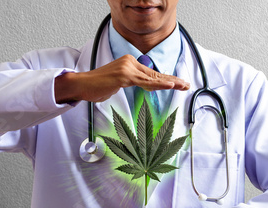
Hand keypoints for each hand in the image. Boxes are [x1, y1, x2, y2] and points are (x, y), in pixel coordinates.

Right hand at [55, 54, 189, 103]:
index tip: (177, 83)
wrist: (82, 85)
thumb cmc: (98, 86)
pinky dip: (158, 83)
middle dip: (172, 80)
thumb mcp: (119, 83)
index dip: (165, 79)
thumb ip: (132, 82)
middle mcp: (130, 62)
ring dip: (169, 83)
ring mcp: (127, 68)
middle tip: (186, 85)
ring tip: (182, 86)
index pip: (151, 73)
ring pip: (152, 78)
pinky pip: (144, 81)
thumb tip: (146, 86)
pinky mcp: (124, 76)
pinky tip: (169, 85)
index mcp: (129, 62)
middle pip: (155, 73)